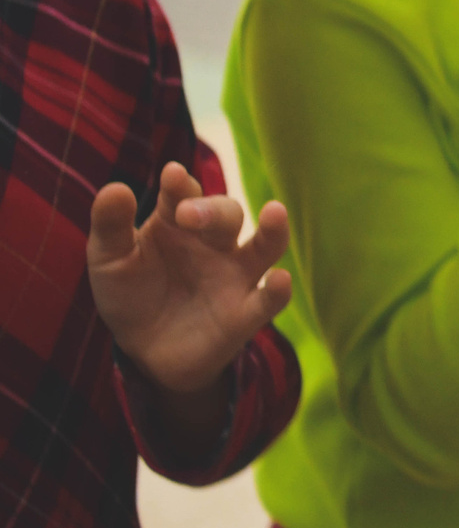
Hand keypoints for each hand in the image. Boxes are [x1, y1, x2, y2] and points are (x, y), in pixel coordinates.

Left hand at [89, 161, 291, 402]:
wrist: (143, 352)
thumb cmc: (130, 294)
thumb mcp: (109, 260)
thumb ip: (110, 225)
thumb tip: (116, 187)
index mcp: (179, 222)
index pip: (184, 195)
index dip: (180, 185)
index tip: (172, 175)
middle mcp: (214, 242)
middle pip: (227, 214)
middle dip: (212, 210)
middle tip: (189, 214)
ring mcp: (235, 275)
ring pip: (265, 246)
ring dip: (273, 229)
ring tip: (274, 213)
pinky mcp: (245, 313)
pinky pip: (269, 300)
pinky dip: (279, 290)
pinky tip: (279, 280)